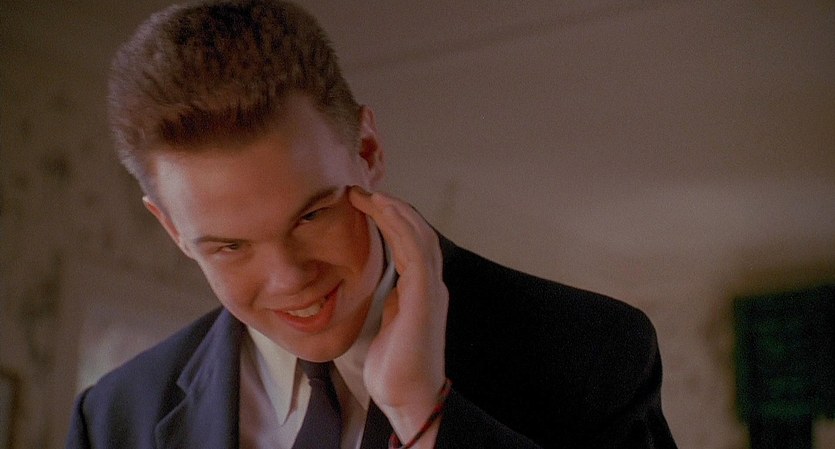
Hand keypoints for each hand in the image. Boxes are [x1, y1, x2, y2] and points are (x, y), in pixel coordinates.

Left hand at [348, 186, 448, 445]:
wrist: (409, 396)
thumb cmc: (396, 366)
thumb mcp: (390, 324)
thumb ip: (393, 302)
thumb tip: (386, 289)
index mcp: (422, 290)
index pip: (412, 244)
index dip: (393, 220)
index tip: (366, 205)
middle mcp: (431, 284)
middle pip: (418, 232)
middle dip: (393, 208)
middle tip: (363, 191)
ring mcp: (431, 289)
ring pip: (419, 235)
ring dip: (394, 210)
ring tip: (368, 195)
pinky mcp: (425, 296)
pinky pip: (415, 250)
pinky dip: (399, 226)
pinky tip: (381, 211)